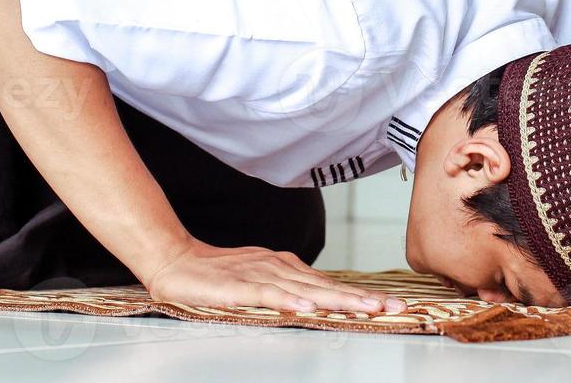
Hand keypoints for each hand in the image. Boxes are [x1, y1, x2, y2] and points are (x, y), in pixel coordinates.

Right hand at [146, 239, 407, 314]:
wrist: (175, 260)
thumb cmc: (216, 275)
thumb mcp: (259, 282)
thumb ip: (287, 290)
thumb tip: (317, 302)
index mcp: (286, 268)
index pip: (330, 285)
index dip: (361, 296)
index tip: (392, 305)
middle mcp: (279, 268)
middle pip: (327, 287)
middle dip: (362, 298)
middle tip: (395, 307)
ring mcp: (260, 275)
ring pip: (306, 290)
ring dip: (339, 300)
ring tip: (368, 309)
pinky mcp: (238, 287)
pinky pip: (268, 295)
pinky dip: (289, 301)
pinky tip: (308, 308)